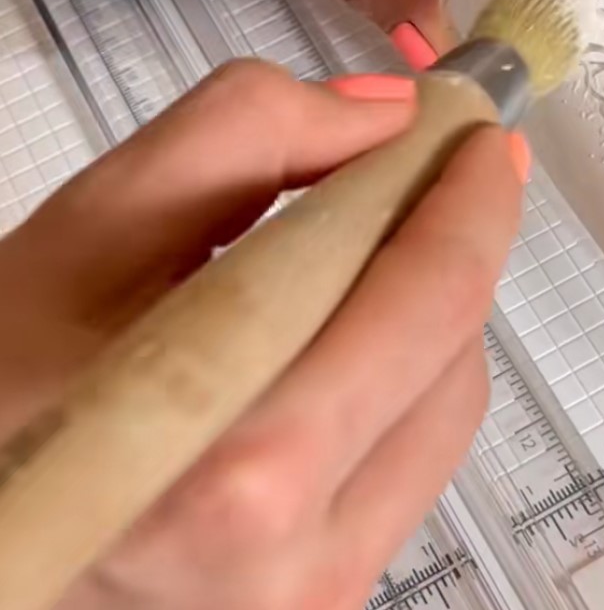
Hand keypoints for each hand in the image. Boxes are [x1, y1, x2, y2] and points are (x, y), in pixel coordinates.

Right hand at [0, 61, 525, 608]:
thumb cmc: (1, 379)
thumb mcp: (91, 228)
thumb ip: (240, 134)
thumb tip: (386, 117)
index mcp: (237, 464)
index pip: (423, 301)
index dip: (471, 199)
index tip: (480, 132)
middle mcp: (297, 558)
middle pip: (453, 354)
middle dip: (464, 239)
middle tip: (448, 167)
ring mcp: (316, 599)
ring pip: (446, 411)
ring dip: (431, 309)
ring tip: (373, 249)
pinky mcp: (324, 606)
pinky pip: (411, 460)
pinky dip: (400, 375)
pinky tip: (342, 333)